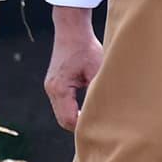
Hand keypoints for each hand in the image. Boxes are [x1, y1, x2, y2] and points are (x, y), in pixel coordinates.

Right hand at [46, 6, 105, 130]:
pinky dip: (76, 110)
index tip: (104, 131)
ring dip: (79, 119)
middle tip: (104, 131)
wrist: (72, 30)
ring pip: (63, 113)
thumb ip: (100, 91)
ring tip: (100, 122)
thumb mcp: (97, 69)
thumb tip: (110, 111)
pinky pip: (64, 105)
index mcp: (59, 88)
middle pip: (64, 120)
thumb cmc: (86, 48)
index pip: (69, 120)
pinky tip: (92, 111)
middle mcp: (51, 90)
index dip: (85, 129)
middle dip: (82, 127)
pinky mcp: (56, 84)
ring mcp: (51, 87)